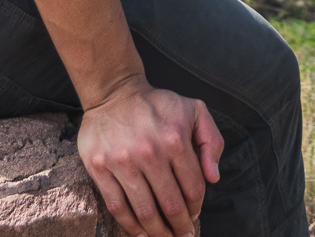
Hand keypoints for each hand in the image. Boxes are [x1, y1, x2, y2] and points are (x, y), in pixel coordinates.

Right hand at [77, 79, 223, 236]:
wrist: (114, 92)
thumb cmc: (157, 105)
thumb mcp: (194, 110)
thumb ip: (211, 141)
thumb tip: (213, 177)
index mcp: (175, 139)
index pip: (193, 188)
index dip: (196, 208)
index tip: (194, 216)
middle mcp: (150, 152)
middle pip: (170, 205)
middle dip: (180, 227)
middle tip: (182, 236)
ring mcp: (123, 161)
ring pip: (145, 212)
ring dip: (158, 233)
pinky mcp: (100, 168)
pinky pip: (118, 207)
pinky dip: (130, 227)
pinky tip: (140, 233)